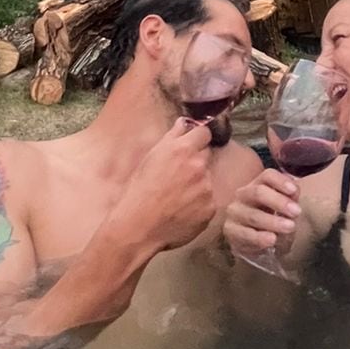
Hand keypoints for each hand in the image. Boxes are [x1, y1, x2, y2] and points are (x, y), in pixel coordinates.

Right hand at [104, 118, 216, 254]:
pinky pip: (208, 201)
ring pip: (207, 180)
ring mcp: (207, 188)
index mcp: (183, 149)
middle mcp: (199, 166)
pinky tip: (182, 210)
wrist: (139, 225)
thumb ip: (172, 137)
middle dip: (197, 162)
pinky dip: (199, 205)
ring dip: (198, 185)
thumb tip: (184, 122)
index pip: (204, 133)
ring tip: (177, 197)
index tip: (193, 145)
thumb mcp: (151, 157)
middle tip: (179, 175)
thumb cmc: (140, 190)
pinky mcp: (210, 208)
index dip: (198, 139)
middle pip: (207, 156)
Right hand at [224, 169, 300, 259]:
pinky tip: (272, 239)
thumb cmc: (270, 221)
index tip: (294, 191)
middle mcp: (243, 195)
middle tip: (296, 212)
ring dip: (273, 222)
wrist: (253, 242)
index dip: (281, 181)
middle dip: (279, 202)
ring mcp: (234, 213)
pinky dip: (260, 238)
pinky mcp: (230, 232)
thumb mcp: (283, 210)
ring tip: (290, 227)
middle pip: (258, 192)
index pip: (268, 176)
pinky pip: (245, 234)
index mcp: (258, 184)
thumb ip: (290, 200)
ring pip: (253, 215)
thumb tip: (294, 192)